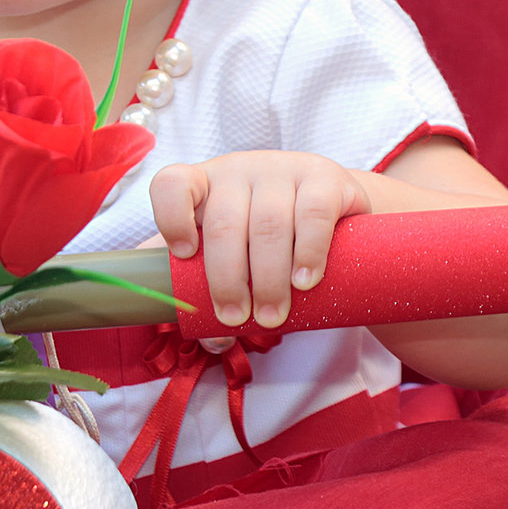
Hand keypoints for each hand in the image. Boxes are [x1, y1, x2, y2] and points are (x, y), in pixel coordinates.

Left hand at [149, 151, 369, 328]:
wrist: (336, 208)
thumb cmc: (269, 237)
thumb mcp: (235, 250)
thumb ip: (212, 288)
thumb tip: (212, 340)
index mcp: (205, 185)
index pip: (172, 185)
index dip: (171, 219)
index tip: (185, 255)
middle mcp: (239, 171)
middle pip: (224, 223)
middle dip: (228, 279)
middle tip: (237, 318)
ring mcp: (282, 169)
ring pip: (268, 223)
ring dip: (268, 278)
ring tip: (272, 315)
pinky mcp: (324, 175)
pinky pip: (313, 214)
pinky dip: (308, 252)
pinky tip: (304, 281)